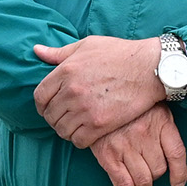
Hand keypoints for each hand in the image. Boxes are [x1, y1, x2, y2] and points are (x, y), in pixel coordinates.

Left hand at [32, 36, 170, 146]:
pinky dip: (79, 139)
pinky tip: (86, 133)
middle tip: (65, 118)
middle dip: (55, 118)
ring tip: (76, 126)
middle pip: (50, 115)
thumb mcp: (87, 45)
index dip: (42, 105)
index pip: (40, 96)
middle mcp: (71, 91)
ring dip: (66, 130)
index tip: (49, 107)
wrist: (149, 68)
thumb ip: (59, 52)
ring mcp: (85, 109)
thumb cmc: (120, 53)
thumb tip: (37, 51)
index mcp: (65, 71)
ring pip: (62, 130)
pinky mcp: (99, 124)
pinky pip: (78, 140)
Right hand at [86, 106, 186, 185]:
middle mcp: (145, 135)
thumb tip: (173, 152)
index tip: (178, 185)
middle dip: (156, 177)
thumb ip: (164, 125)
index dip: (180, 174)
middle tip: (151, 177)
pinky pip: (123, 183)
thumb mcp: (153, 105)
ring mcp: (126, 146)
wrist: (97, 94)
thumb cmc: (129, 104)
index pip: (177, 153)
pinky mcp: (108, 156)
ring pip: (143, 179)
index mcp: (161, 122)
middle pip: (159, 169)